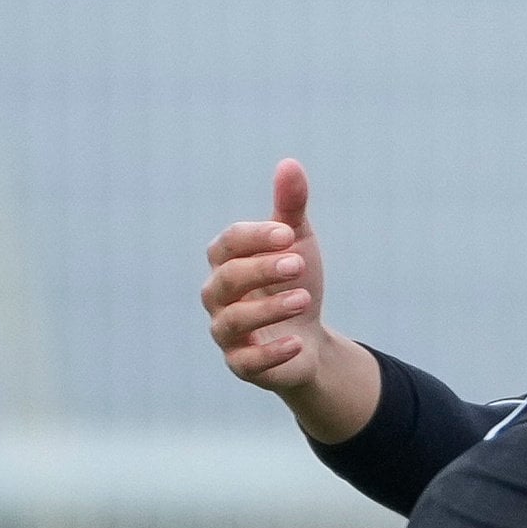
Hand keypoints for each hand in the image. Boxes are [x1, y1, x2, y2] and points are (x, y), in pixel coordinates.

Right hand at [201, 162, 378, 439]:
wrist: (308, 338)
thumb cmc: (293, 282)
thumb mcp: (298, 243)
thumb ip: (290, 207)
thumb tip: (289, 163)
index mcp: (227, 262)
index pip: (227, 244)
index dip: (254, 237)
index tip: (288, 234)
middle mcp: (218, 296)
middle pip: (227, 280)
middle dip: (261, 269)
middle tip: (298, 263)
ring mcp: (227, 332)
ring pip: (232, 321)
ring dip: (267, 309)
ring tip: (304, 298)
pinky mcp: (242, 364)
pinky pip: (245, 361)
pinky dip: (270, 353)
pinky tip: (297, 342)